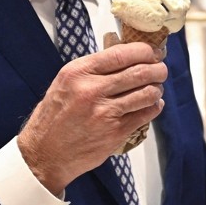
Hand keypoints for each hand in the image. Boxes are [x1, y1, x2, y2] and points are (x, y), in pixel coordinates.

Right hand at [17, 42, 167, 194]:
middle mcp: (92, 90)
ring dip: (157, 88)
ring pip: (147, 93)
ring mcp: (105, 113)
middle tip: (161, 70)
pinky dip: (154, 107)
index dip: (144, 51)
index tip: (153, 52)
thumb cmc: (55, 117)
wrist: (44, 154)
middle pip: (140, 72)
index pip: (121, 54)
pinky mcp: (115, 132)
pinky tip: (152, 105)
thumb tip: (127, 57)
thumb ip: (94, 70)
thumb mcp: (66, 83)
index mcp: (78, 73)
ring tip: (156, 88)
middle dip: (158, 69)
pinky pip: (146, 114)